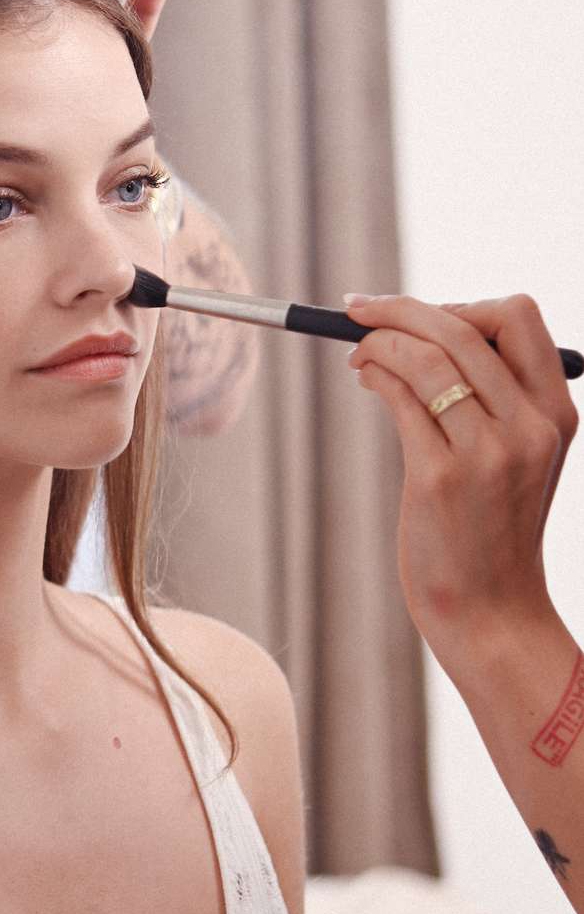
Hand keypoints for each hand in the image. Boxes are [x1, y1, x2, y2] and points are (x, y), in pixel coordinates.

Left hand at [346, 292, 577, 667]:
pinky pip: (399, 397)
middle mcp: (529, 428)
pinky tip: (366, 378)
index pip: (518, 317)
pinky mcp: (441, 478)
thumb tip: (423, 327)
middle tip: (359, 311)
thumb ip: (492, 395)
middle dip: (399, 308)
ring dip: (378, 340)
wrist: (492, 610)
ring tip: (359, 354)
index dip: (460, 303)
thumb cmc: (491, 525)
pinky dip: (374, 373)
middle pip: (462, 325)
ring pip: (425, 355)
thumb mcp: (517, 454)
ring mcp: (488, 454)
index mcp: (555, 414)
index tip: (418, 313)